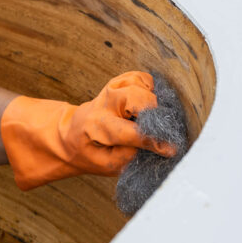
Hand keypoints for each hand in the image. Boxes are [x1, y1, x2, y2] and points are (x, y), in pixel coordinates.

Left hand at [0, 71, 176, 189]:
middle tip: (158, 127)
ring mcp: (110, 90)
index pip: (131, 132)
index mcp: (98, 127)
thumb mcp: (107, 165)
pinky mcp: (117, 82)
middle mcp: (104, 104)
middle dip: (152, 112)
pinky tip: (146, 102)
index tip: (171, 148)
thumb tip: (157, 145)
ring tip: (150, 115)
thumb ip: (130, 156)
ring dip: (150, 98)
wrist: (70, 133)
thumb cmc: (91, 152)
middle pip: (135, 97)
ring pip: (138, 83)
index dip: (153, 140)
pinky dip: (148, 87)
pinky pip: (139, 77)